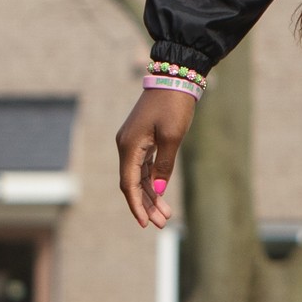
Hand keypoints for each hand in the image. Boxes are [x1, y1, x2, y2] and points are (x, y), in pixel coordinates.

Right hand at [115, 85, 195, 229]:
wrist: (175, 78)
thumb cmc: (174, 106)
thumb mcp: (173, 137)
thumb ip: (164, 166)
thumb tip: (157, 191)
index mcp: (129, 147)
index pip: (128, 184)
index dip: (136, 205)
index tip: (145, 223)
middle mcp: (126, 146)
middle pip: (133, 183)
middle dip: (146, 204)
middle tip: (162, 223)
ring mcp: (133, 142)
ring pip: (139, 176)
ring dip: (151, 195)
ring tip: (166, 215)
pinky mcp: (142, 139)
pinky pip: (144, 165)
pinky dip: (152, 181)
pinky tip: (160, 194)